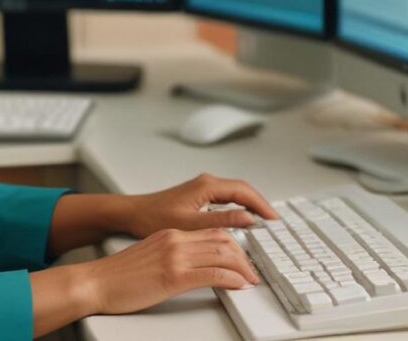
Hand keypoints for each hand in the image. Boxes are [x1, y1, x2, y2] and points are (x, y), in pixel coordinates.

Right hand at [81, 227, 258, 314]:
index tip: (243, 256)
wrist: (95, 282)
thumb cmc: (118, 275)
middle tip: (253, 270)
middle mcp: (175, 240)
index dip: (233, 243)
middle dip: (243, 255)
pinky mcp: (173, 276)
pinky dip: (231, 279)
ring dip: (243, 268)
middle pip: (222, 240)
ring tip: (251, 279)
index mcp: (170, 234)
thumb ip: (172, 255)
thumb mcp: (150, 256)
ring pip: (222, 254)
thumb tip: (193, 265)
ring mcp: (175, 256)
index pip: (211, 232)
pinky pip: (212, 274)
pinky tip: (238, 285)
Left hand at [124, 173, 277, 238]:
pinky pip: (226, 197)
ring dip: (250, 205)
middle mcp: (206, 182)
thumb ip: (221, 220)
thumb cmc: (154, 218)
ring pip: (235, 193)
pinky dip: (239, 206)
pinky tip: (242, 218)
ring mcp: (203, 187)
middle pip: (242, 189)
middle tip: (273, 221)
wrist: (133, 213)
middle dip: (260, 204)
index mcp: (206, 186)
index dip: (262, 205)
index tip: (273, 219)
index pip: (244, 191)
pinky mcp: (199, 195)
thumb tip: (247, 218)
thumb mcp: (191, 224)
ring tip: (263, 221)